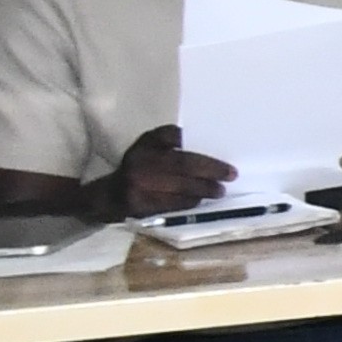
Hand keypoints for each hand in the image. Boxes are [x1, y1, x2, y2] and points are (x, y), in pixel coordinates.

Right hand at [108, 127, 234, 216]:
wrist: (110, 195)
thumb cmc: (136, 166)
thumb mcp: (147, 145)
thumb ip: (167, 137)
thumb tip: (189, 135)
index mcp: (145, 149)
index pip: (176, 146)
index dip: (203, 158)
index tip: (224, 161)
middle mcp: (141, 166)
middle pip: (183, 167)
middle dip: (210, 173)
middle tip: (230, 176)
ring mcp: (140, 188)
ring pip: (181, 189)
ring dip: (204, 190)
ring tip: (219, 191)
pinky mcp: (143, 206)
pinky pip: (174, 204)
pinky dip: (190, 202)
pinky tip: (201, 199)